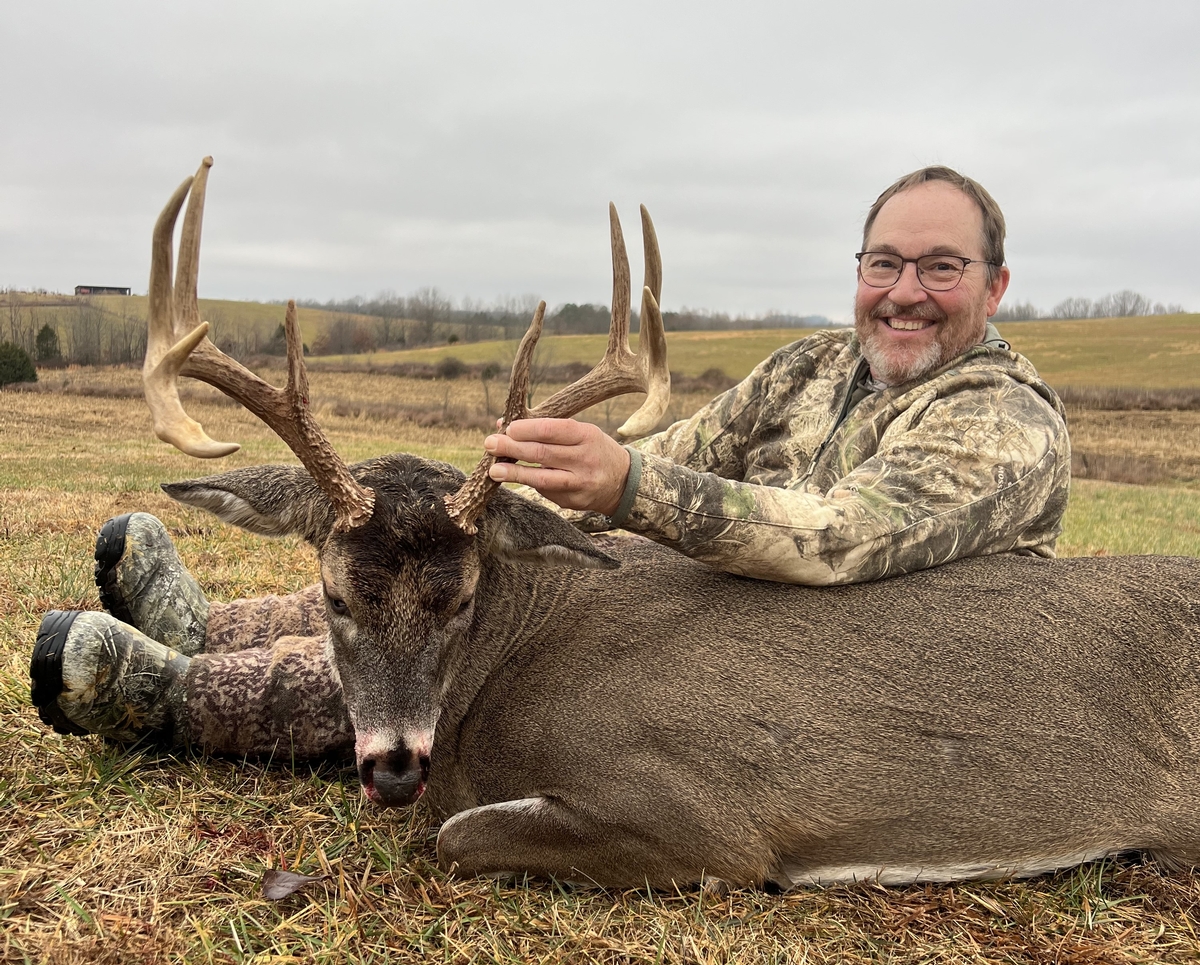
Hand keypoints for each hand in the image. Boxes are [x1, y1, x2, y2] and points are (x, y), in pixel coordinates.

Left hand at [484, 419, 630, 515]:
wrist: (622, 481)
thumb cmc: (593, 449)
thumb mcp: (580, 433)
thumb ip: (546, 429)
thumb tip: (504, 424)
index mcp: (587, 435)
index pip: (551, 430)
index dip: (526, 429)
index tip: (507, 428)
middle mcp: (585, 459)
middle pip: (542, 453)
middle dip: (512, 448)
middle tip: (490, 444)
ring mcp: (580, 482)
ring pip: (541, 478)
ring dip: (514, 473)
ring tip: (494, 470)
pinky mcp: (575, 501)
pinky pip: (546, 491)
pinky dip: (530, 482)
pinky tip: (517, 477)